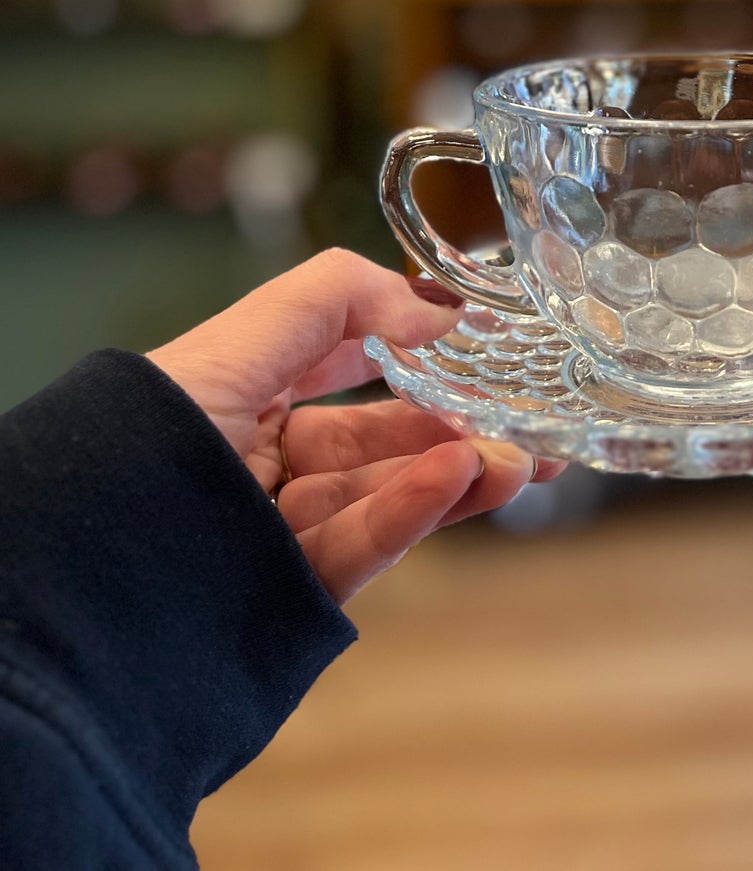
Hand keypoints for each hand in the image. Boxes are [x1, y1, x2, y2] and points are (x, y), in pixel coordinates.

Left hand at [149, 247, 560, 603]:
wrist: (82, 576)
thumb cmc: (145, 438)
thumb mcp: (238, 340)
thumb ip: (338, 299)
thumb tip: (434, 310)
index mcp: (237, 396)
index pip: (338, 364)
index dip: (407, 348)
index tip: (473, 342)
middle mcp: (257, 463)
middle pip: (376, 439)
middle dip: (456, 426)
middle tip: (528, 422)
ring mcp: (273, 532)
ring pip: (382, 496)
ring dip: (457, 474)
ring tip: (521, 461)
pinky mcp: (285, 594)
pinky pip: (361, 548)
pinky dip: (414, 514)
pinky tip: (463, 481)